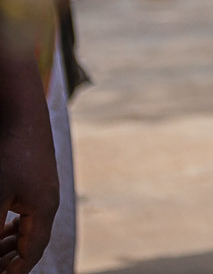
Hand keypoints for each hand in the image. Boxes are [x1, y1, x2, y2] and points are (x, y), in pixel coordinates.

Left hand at [0, 57, 57, 273]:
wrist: (22, 114)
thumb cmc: (9, 153)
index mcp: (44, 209)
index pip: (33, 251)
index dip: (17, 271)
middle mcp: (48, 201)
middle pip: (33, 242)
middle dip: (12, 260)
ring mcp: (43, 189)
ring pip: (30, 227)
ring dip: (11, 244)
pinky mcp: (35, 179)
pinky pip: (27, 212)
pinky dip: (13, 227)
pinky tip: (2, 229)